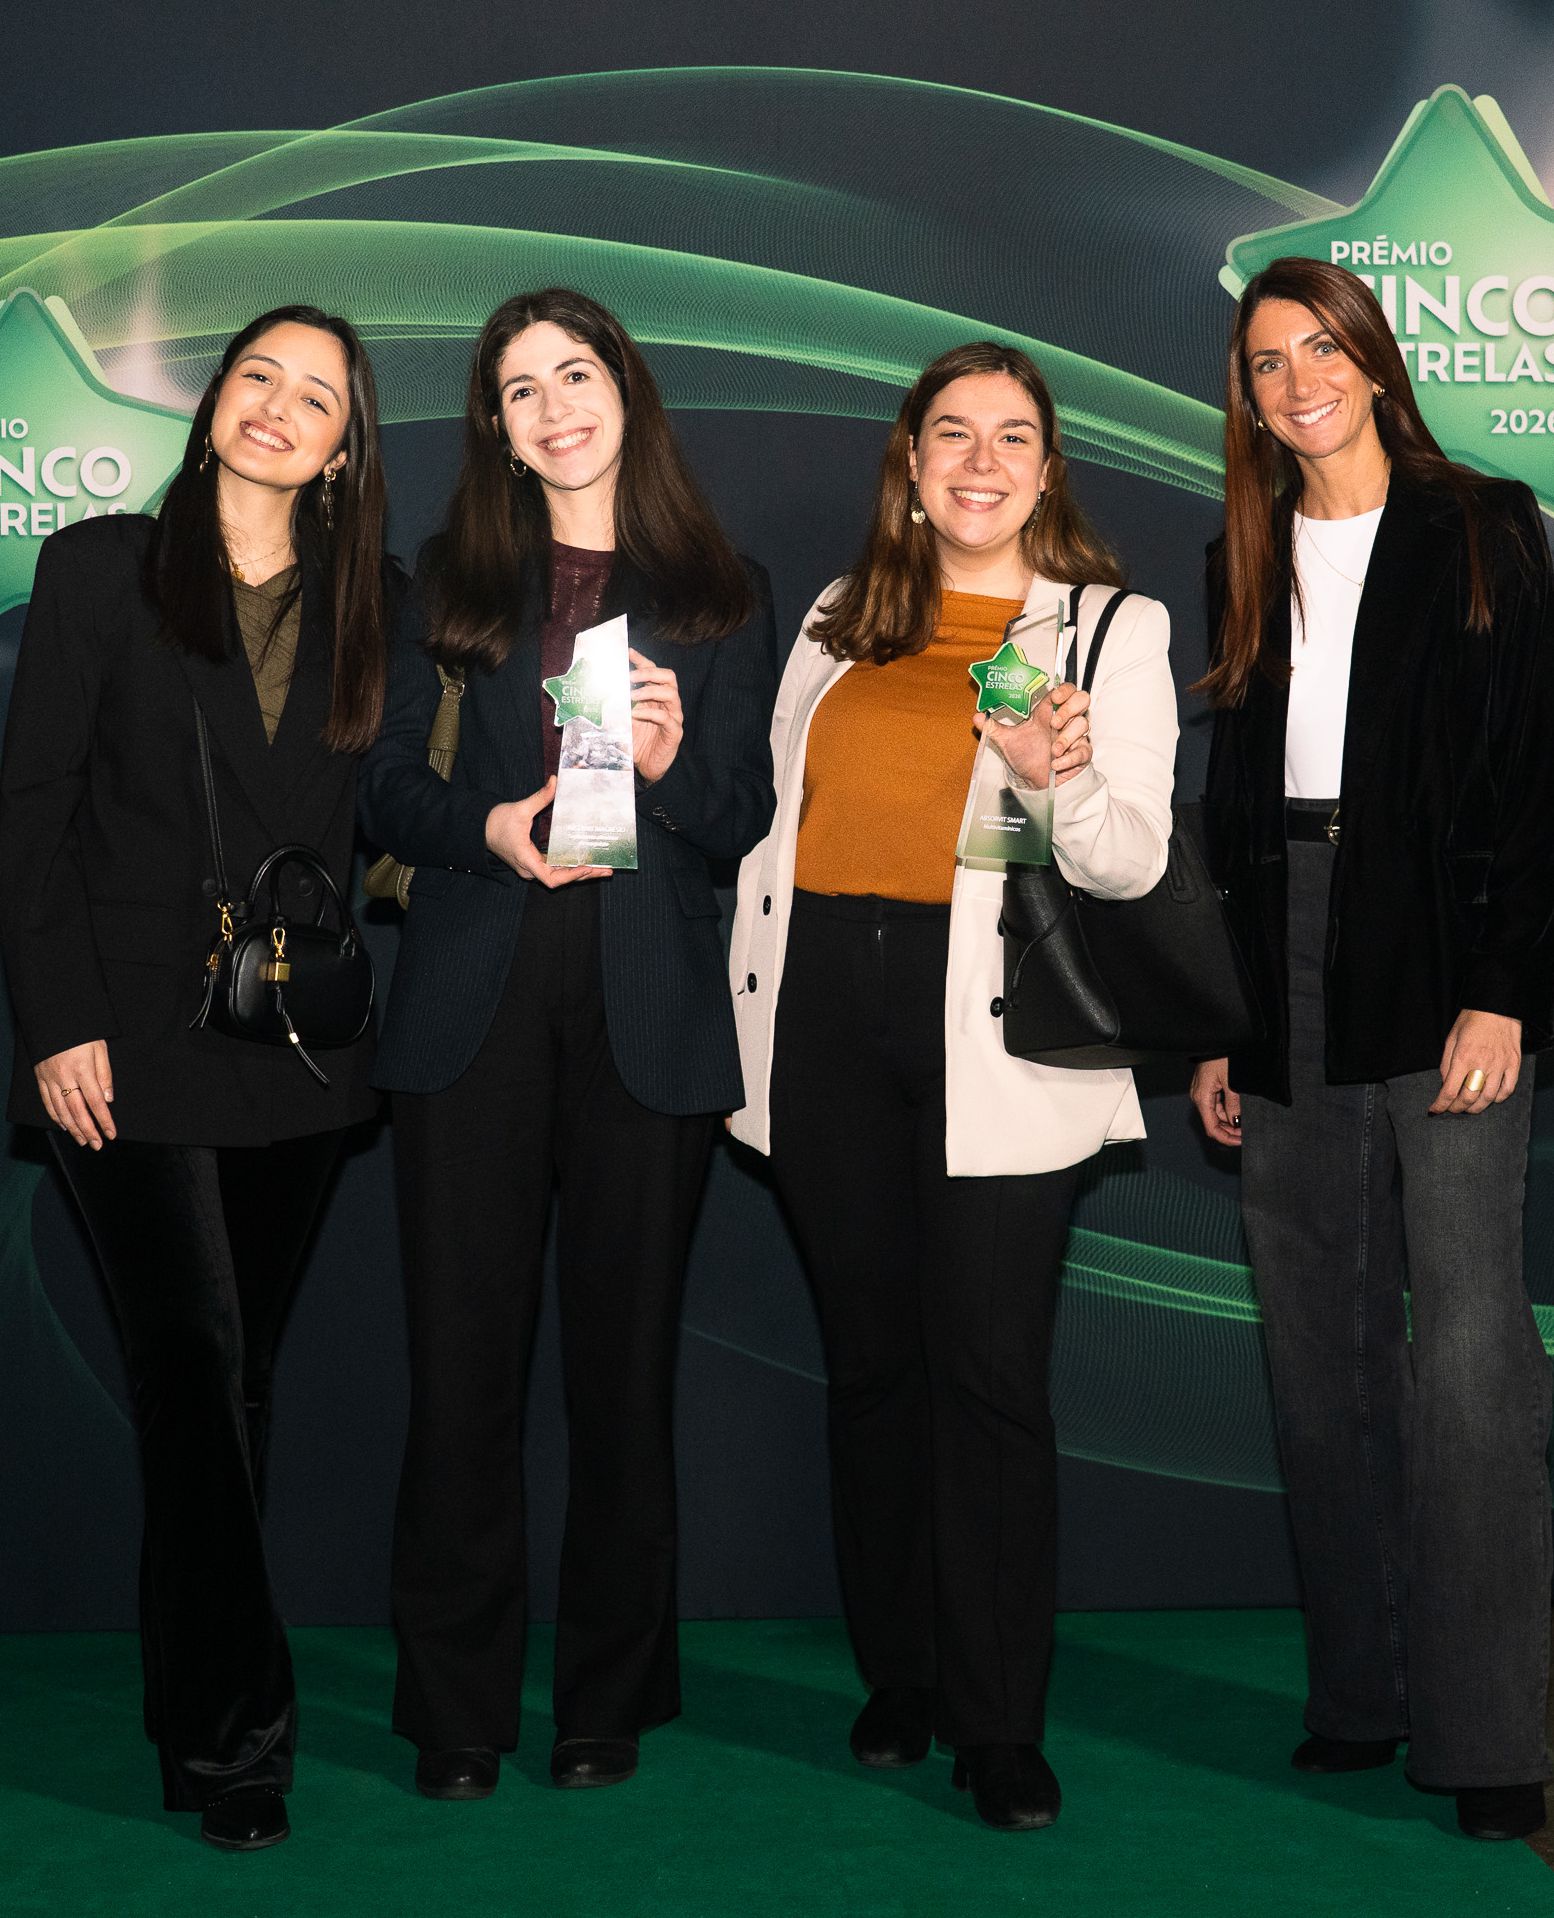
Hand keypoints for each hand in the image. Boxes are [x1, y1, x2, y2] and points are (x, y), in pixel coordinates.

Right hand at [37, 1040, 115, 1148]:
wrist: (54, 1019)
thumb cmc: (82, 1033)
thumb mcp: (100, 1049)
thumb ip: (105, 1074)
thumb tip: (108, 1099)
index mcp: (83, 1069)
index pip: (95, 1102)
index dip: (104, 1120)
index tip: (111, 1133)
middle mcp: (65, 1077)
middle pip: (77, 1111)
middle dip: (88, 1130)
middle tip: (97, 1144)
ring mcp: (50, 1079)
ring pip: (60, 1110)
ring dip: (72, 1129)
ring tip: (83, 1140)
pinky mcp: (40, 1078)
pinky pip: (47, 1102)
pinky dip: (56, 1117)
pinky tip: (64, 1126)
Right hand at [484, 778, 611, 886]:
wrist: (480, 828)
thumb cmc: (497, 821)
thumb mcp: (520, 809)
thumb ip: (540, 797)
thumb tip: (555, 781)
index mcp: (526, 860)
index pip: (551, 879)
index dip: (571, 875)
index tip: (587, 867)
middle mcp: (530, 869)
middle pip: (560, 880)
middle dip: (584, 875)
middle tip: (607, 869)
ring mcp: (532, 868)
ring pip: (559, 876)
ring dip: (580, 872)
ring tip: (603, 867)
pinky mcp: (534, 863)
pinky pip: (555, 869)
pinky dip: (571, 867)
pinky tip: (587, 862)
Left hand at [629, 648, 682, 785]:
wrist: (645, 768)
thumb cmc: (635, 742)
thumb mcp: (623, 719)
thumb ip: (617, 705)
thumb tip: (597, 690)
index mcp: (656, 697)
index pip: (654, 671)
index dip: (642, 660)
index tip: (628, 652)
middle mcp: (668, 703)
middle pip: (668, 677)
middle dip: (649, 672)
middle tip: (631, 676)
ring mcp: (674, 717)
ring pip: (670, 693)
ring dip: (648, 691)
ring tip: (632, 695)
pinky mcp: (674, 732)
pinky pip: (666, 717)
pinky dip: (649, 713)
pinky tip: (636, 715)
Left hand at [973, 682, 1092, 786]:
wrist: (1035, 782)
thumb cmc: (1026, 757)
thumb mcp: (1006, 741)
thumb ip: (993, 727)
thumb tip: (976, 717)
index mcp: (1047, 713)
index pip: (1064, 691)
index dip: (1064, 690)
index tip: (1055, 697)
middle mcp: (1064, 722)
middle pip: (1082, 699)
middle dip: (1070, 708)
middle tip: (1054, 723)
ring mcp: (1075, 737)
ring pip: (1083, 724)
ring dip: (1067, 737)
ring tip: (1053, 751)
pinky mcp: (1081, 754)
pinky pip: (1084, 750)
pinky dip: (1070, 758)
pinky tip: (1057, 764)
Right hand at [1190, 1056, 1240, 1146]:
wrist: (1217, 1038)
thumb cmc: (1221, 1055)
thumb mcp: (1231, 1081)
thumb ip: (1233, 1104)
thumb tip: (1236, 1122)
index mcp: (1202, 1098)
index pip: (1212, 1128)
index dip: (1226, 1138)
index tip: (1241, 1141)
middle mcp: (1199, 1097)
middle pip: (1213, 1123)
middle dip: (1229, 1132)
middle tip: (1247, 1135)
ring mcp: (1202, 1092)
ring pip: (1215, 1115)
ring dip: (1229, 1123)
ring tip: (1245, 1126)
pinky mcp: (1208, 1087)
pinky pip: (1216, 1105)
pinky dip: (1227, 1112)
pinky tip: (1238, 1114)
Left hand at [1429, 1008, 1520, 1114]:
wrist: (1496, 1007)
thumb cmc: (1471, 1020)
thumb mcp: (1451, 1039)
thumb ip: (1446, 1063)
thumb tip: (1445, 1083)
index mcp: (1462, 1057)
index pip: (1449, 1090)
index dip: (1441, 1104)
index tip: (1435, 1110)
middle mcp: (1482, 1064)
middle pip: (1469, 1098)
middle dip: (1457, 1108)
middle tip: (1452, 1108)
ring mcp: (1500, 1065)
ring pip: (1489, 1097)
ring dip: (1477, 1107)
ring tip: (1469, 1107)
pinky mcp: (1513, 1064)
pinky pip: (1507, 1089)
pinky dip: (1498, 1098)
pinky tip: (1490, 1098)